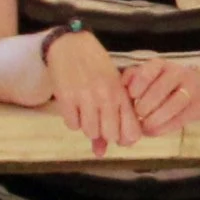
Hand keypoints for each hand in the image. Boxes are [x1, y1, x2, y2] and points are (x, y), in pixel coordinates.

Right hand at [41, 26, 144, 147]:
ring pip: (90, 132)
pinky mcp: (66, 97)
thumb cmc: (96, 68)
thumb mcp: (110, 88)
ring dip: (87, 127)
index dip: (125, 139)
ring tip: (86, 111)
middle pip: (111, 135)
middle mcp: (106, 96)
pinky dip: (73, 120)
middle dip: (105, 134)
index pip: (132, 132)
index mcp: (122, 93)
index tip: (117, 133)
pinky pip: (72, 125)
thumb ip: (111, 120)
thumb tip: (100, 153)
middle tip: (99, 121)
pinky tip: (74, 107)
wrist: (71, 45)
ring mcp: (86, 97)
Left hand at [117, 54, 199, 138]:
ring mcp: (190, 89)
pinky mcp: (198, 106)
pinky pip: (181, 118)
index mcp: (160, 65)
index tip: (131, 97)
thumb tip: (121, 86)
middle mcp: (177, 73)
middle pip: (161, 88)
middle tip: (137, 114)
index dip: (138, 85)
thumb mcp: (148, 75)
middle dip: (146, 104)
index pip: (148, 71)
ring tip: (145, 125)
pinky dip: (165, 127)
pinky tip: (153, 131)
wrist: (199, 86)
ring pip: (174, 103)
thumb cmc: (163, 82)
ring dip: (157, 117)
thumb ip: (133, 78)